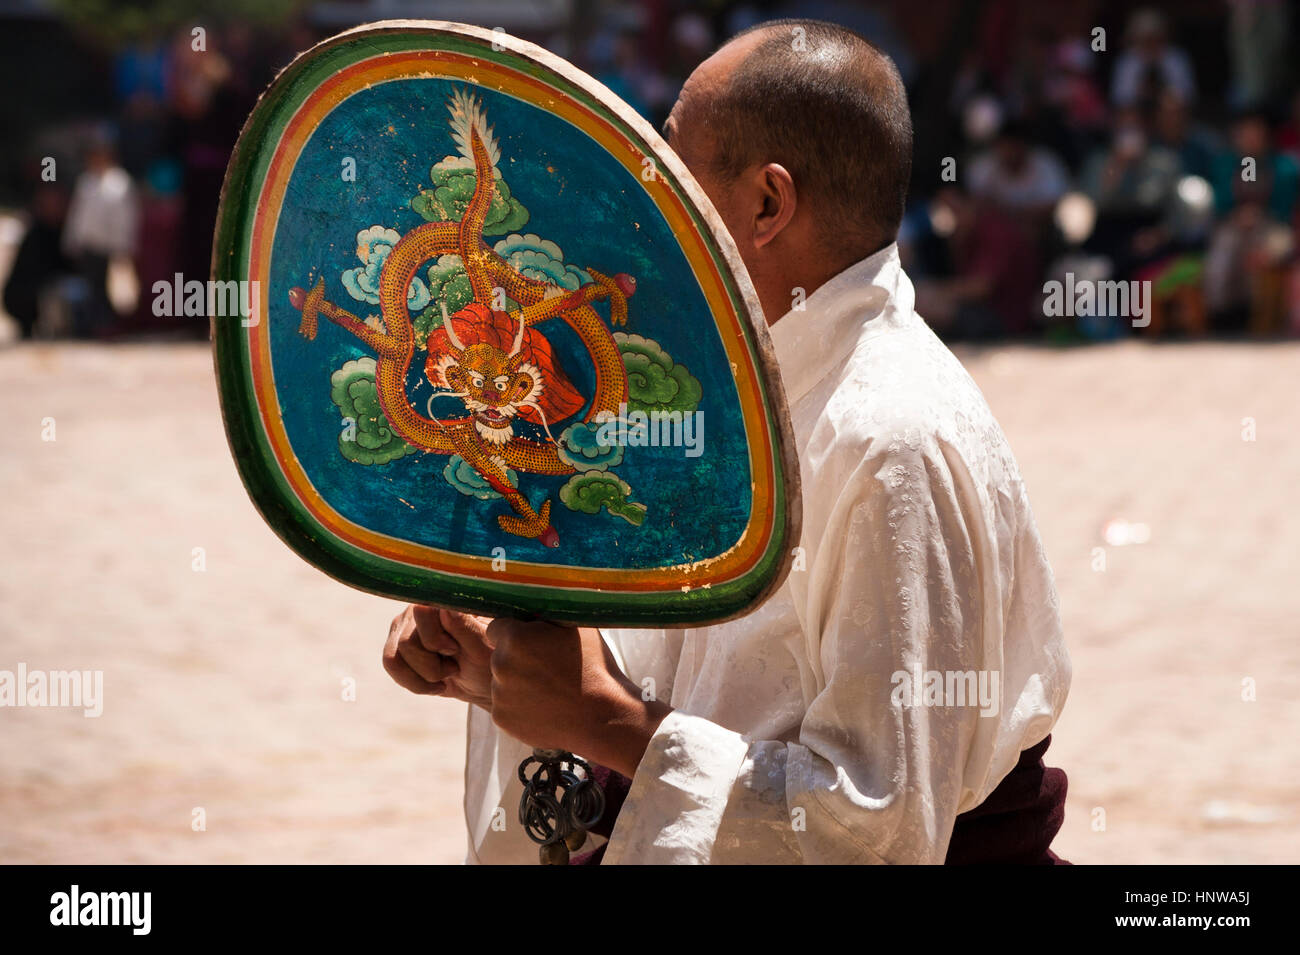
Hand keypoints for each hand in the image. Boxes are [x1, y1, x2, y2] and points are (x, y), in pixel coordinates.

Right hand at [383, 605, 494, 709]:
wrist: (482, 682)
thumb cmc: (489, 661)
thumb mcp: (484, 649)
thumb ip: (465, 627)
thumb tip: (444, 608)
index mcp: (446, 600)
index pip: (422, 612)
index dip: (435, 640)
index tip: (455, 651)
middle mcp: (421, 606)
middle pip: (407, 643)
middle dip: (432, 666)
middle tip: (455, 667)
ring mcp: (406, 624)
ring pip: (395, 657)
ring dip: (424, 676)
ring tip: (446, 674)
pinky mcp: (397, 642)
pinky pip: (391, 664)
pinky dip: (414, 683)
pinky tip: (435, 685)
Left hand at [486, 619, 671, 777]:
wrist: (604, 718)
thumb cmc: (594, 667)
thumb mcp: (575, 627)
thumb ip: (548, 614)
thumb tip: (535, 602)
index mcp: (515, 638)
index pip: (497, 627)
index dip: (516, 633)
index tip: (532, 642)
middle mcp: (499, 665)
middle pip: (499, 655)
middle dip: (516, 658)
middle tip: (545, 667)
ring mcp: (499, 695)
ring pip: (502, 682)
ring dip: (518, 683)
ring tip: (549, 689)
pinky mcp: (502, 719)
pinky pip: (506, 706)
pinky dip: (520, 706)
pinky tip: (545, 706)